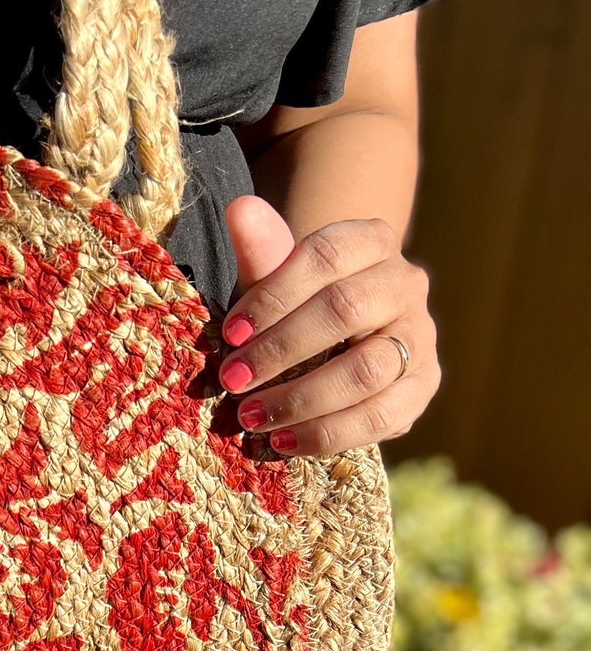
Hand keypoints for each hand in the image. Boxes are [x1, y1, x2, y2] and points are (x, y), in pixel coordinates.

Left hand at [215, 195, 440, 456]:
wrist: (338, 338)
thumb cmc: (295, 301)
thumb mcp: (274, 276)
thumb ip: (261, 250)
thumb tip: (240, 209)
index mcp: (370, 242)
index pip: (325, 255)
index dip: (274, 295)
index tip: (230, 334)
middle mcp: (405, 284)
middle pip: (346, 310)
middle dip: (281, 350)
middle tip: (232, 381)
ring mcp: (420, 337)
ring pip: (367, 369)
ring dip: (302, 398)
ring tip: (251, 418)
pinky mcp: (422, 388)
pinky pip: (381, 415)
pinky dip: (327, 432)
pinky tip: (283, 442)